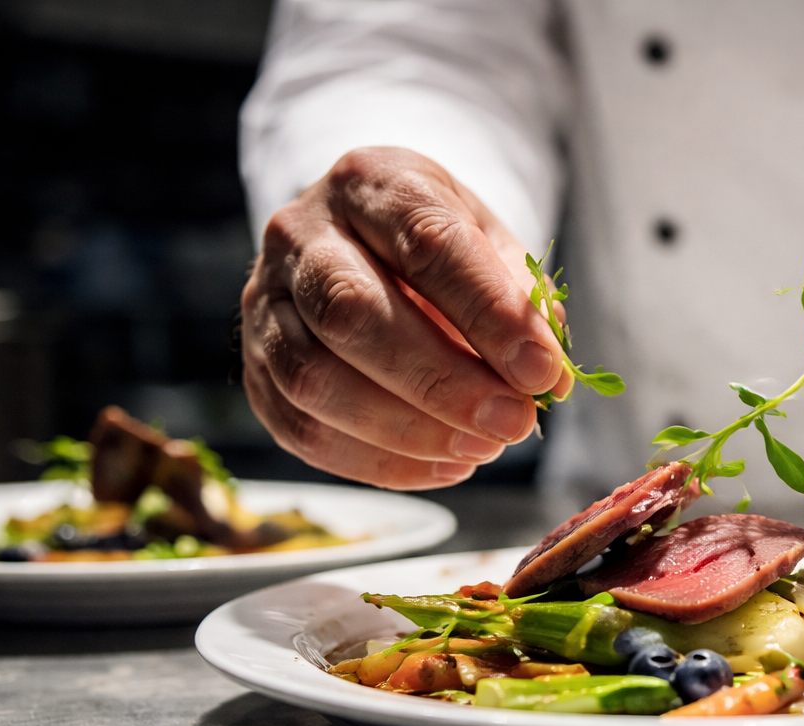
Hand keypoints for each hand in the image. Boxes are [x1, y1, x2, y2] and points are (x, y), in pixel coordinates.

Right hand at [240, 147, 568, 488]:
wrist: (360, 245)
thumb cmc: (436, 249)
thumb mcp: (488, 244)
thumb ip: (521, 301)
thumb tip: (548, 377)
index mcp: (370, 183)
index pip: (427, 244)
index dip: (488, 313)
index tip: (542, 370)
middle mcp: (300, 234)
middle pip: (352, 313)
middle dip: (441, 382)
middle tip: (512, 422)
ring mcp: (264, 302)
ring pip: (314, 379)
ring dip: (407, 430)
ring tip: (481, 448)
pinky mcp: (254, 369)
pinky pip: (301, 429)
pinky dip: (379, 462)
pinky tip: (444, 465)